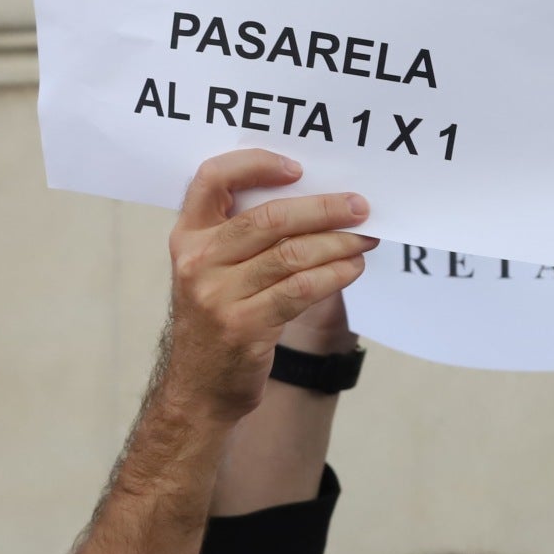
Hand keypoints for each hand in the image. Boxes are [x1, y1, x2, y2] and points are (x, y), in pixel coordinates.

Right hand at [162, 150, 373, 424]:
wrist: (199, 389)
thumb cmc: (218, 320)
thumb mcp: (213, 272)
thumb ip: (245, 238)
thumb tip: (318, 204)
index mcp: (187, 237)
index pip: (212, 178)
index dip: (256, 164)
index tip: (298, 168)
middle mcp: (197, 261)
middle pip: (268, 218)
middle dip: (323, 209)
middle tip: (360, 207)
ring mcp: (218, 295)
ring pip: (291, 254)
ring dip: (338, 243)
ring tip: (365, 239)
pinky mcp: (244, 326)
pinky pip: (300, 290)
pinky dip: (334, 274)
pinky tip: (352, 267)